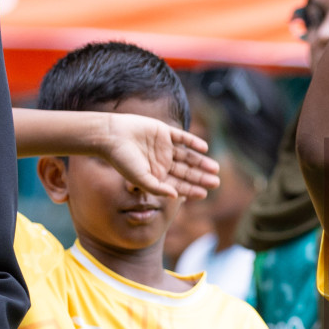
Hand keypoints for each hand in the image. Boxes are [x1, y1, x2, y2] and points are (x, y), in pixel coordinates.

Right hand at [98, 111, 218, 199]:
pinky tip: (204, 148)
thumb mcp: (139, 178)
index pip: (178, 184)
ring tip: (215, 168)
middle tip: (216, 183)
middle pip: (186, 171)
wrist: (111, 136)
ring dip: (201, 162)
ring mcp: (164, 146)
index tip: (204, 194)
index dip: (191, 189)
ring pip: (187, 156)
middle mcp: (162, 162)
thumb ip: (157, 188)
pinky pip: (182, 137)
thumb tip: (175, 196)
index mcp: (157, 174)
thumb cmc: (122, 160)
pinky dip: (193, 142)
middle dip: (200, 177)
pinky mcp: (164, 131)